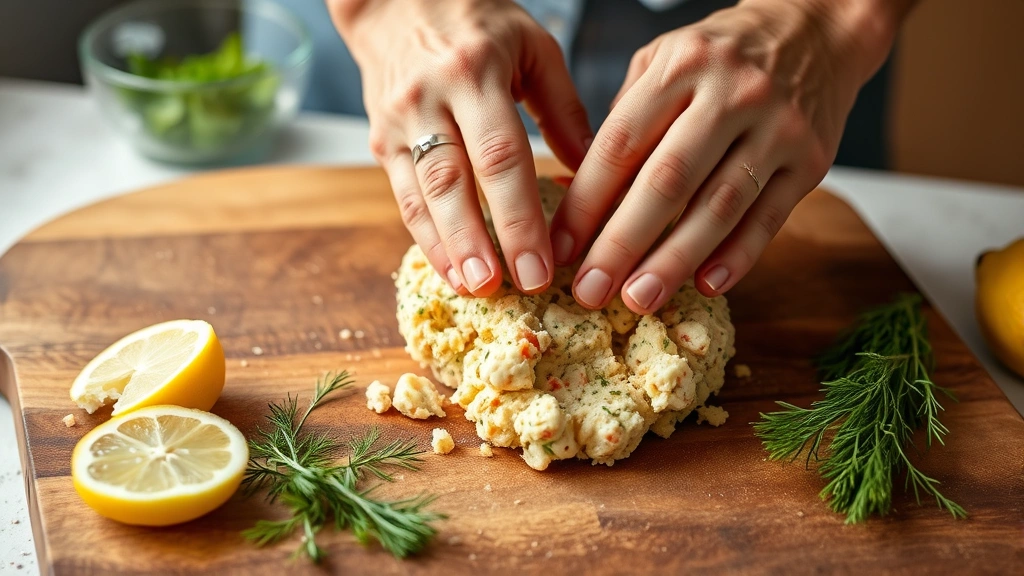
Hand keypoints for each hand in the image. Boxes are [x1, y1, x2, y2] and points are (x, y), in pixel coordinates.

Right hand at [329, 0, 591, 295]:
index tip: (542, 262)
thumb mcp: (531, 46)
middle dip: (483, 241)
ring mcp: (397, 121)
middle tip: (509, 288)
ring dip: (449, 248)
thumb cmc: (476, 22)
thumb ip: (563, 109)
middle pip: (456, 181)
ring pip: (421, 195)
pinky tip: (449, 269)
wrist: (397, 1)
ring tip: (475, 289)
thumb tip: (595, 173)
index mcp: (474, 72)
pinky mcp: (381, 140)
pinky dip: (426, 236)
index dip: (520, 214)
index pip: (501, 154)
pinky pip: (403, 196)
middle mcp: (429, 98)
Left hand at [549, 0, 911, 313]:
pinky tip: (707, 285)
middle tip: (590, 289)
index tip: (560, 246)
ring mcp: (776, 128)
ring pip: (718, 206)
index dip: (586, 201)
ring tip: (638, 299)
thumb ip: (627, 119)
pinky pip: (769, 217)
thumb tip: (581, 195)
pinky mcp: (811, 160)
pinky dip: (738, 256)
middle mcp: (731, 94)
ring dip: (674, 260)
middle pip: (667, 181)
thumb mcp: (664, 60)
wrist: (815, 30)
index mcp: (681, 66)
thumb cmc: (722, 55)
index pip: (622, 144)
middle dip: (622, 243)